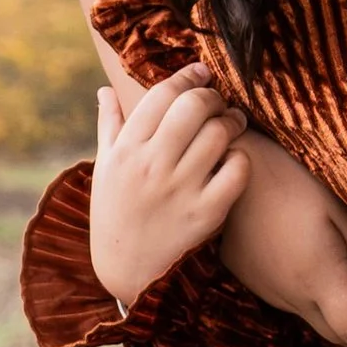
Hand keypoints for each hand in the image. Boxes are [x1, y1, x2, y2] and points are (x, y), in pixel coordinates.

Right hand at [89, 69, 249, 309]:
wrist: (130, 274)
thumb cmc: (117, 215)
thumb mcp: (105, 171)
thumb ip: (109, 127)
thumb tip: (106, 90)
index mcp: (125, 150)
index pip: (161, 94)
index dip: (187, 76)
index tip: (201, 73)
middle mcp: (151, 166)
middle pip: (194, 106)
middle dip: (212, 96)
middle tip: (218, 102)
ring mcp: (180, 189)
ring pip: (219, 133)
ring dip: (232, 122)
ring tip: (232, 124)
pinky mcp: (206, 214)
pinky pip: (237, 170)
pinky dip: (241, 159)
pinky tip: (234, 161)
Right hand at [216, 129, 346, 346]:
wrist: (217, 170)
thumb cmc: (285, 177)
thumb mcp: (338, 208)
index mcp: (322, 278)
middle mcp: (296, 296)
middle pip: (345, 339)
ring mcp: (273, 292)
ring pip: (323, 325)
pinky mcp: (260, 282)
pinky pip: (302, 307)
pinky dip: (328, 311)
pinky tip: (340, 295)